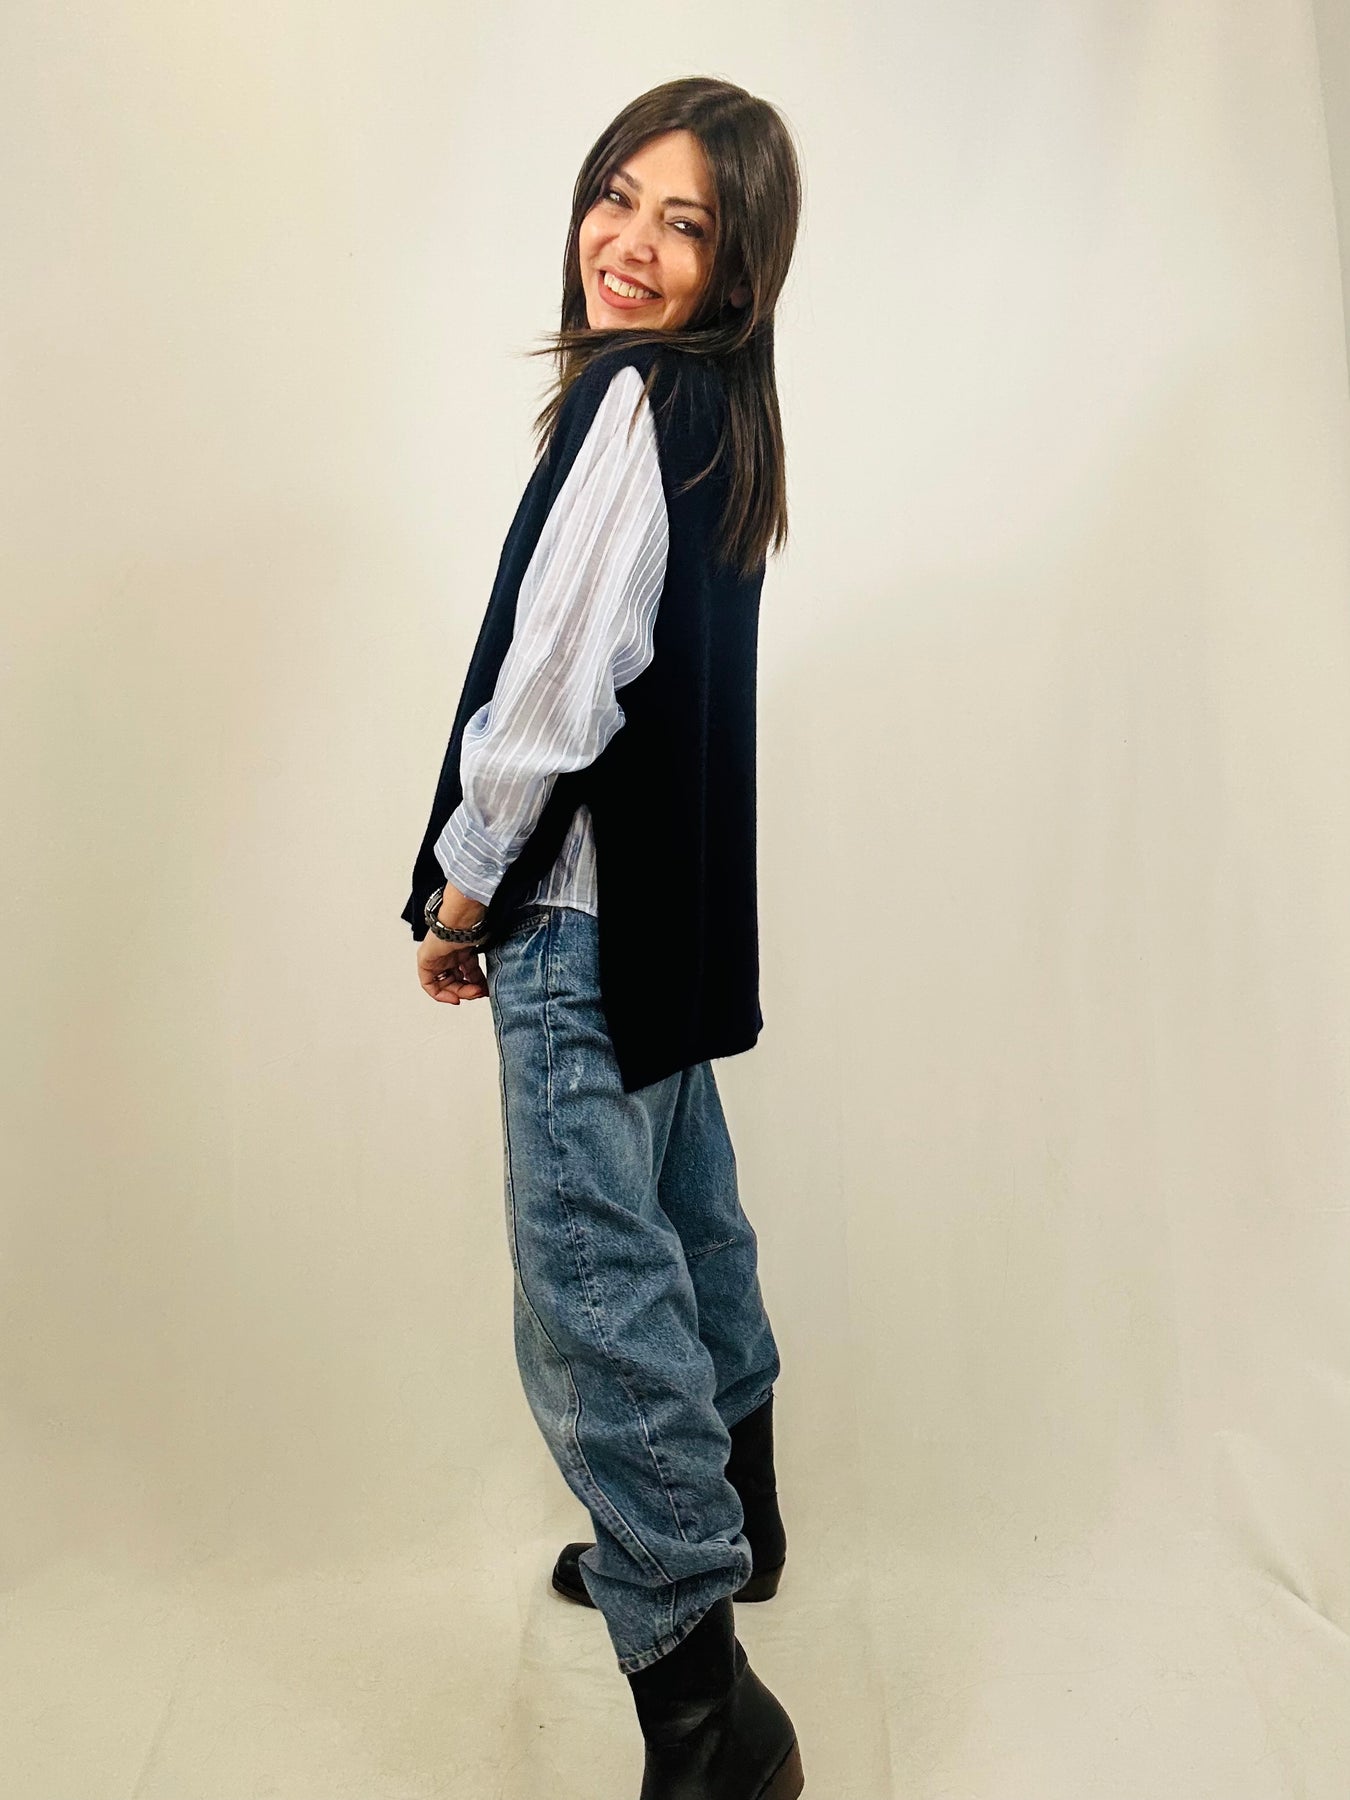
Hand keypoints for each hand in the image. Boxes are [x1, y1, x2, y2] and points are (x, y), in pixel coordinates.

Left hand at [416, 884, 489, 1003]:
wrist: (462, 920)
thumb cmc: (473, 927)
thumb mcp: (482, 952)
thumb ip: (485, 965)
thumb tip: (495, 980)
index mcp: (461, 949)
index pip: (466, 972)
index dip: (474, 983)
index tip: (483, 990)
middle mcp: (447, 955)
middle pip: (456, 980)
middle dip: (470, 990)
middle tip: (480, 993)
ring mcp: (436, 958)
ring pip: (446, 984)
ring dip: (461, 993)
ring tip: (474, 993)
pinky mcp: (426, 962)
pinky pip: (429, 984)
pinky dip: (441, 994)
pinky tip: (454, 996)